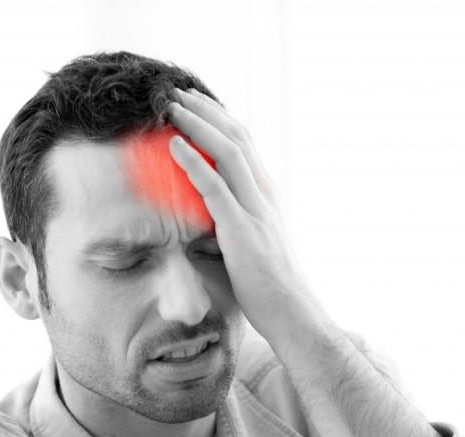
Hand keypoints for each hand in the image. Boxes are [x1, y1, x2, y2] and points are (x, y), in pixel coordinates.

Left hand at [167, 88, 319, 343]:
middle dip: (207, 110)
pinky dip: (193, 161)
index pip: (246, 146)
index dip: (220, 121)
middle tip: (178, 93)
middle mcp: (266, 196)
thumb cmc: (268, 290)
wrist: (293, 314)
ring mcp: (256, 211)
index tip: (196, 105)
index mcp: (268, 197)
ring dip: (198, 123)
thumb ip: (226, 232)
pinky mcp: (243, 231)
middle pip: (237, 137)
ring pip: (228, 152)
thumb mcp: (247, 250)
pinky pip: (215, 187)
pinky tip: (174, 145)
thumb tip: (197, 232)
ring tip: (172, 106)